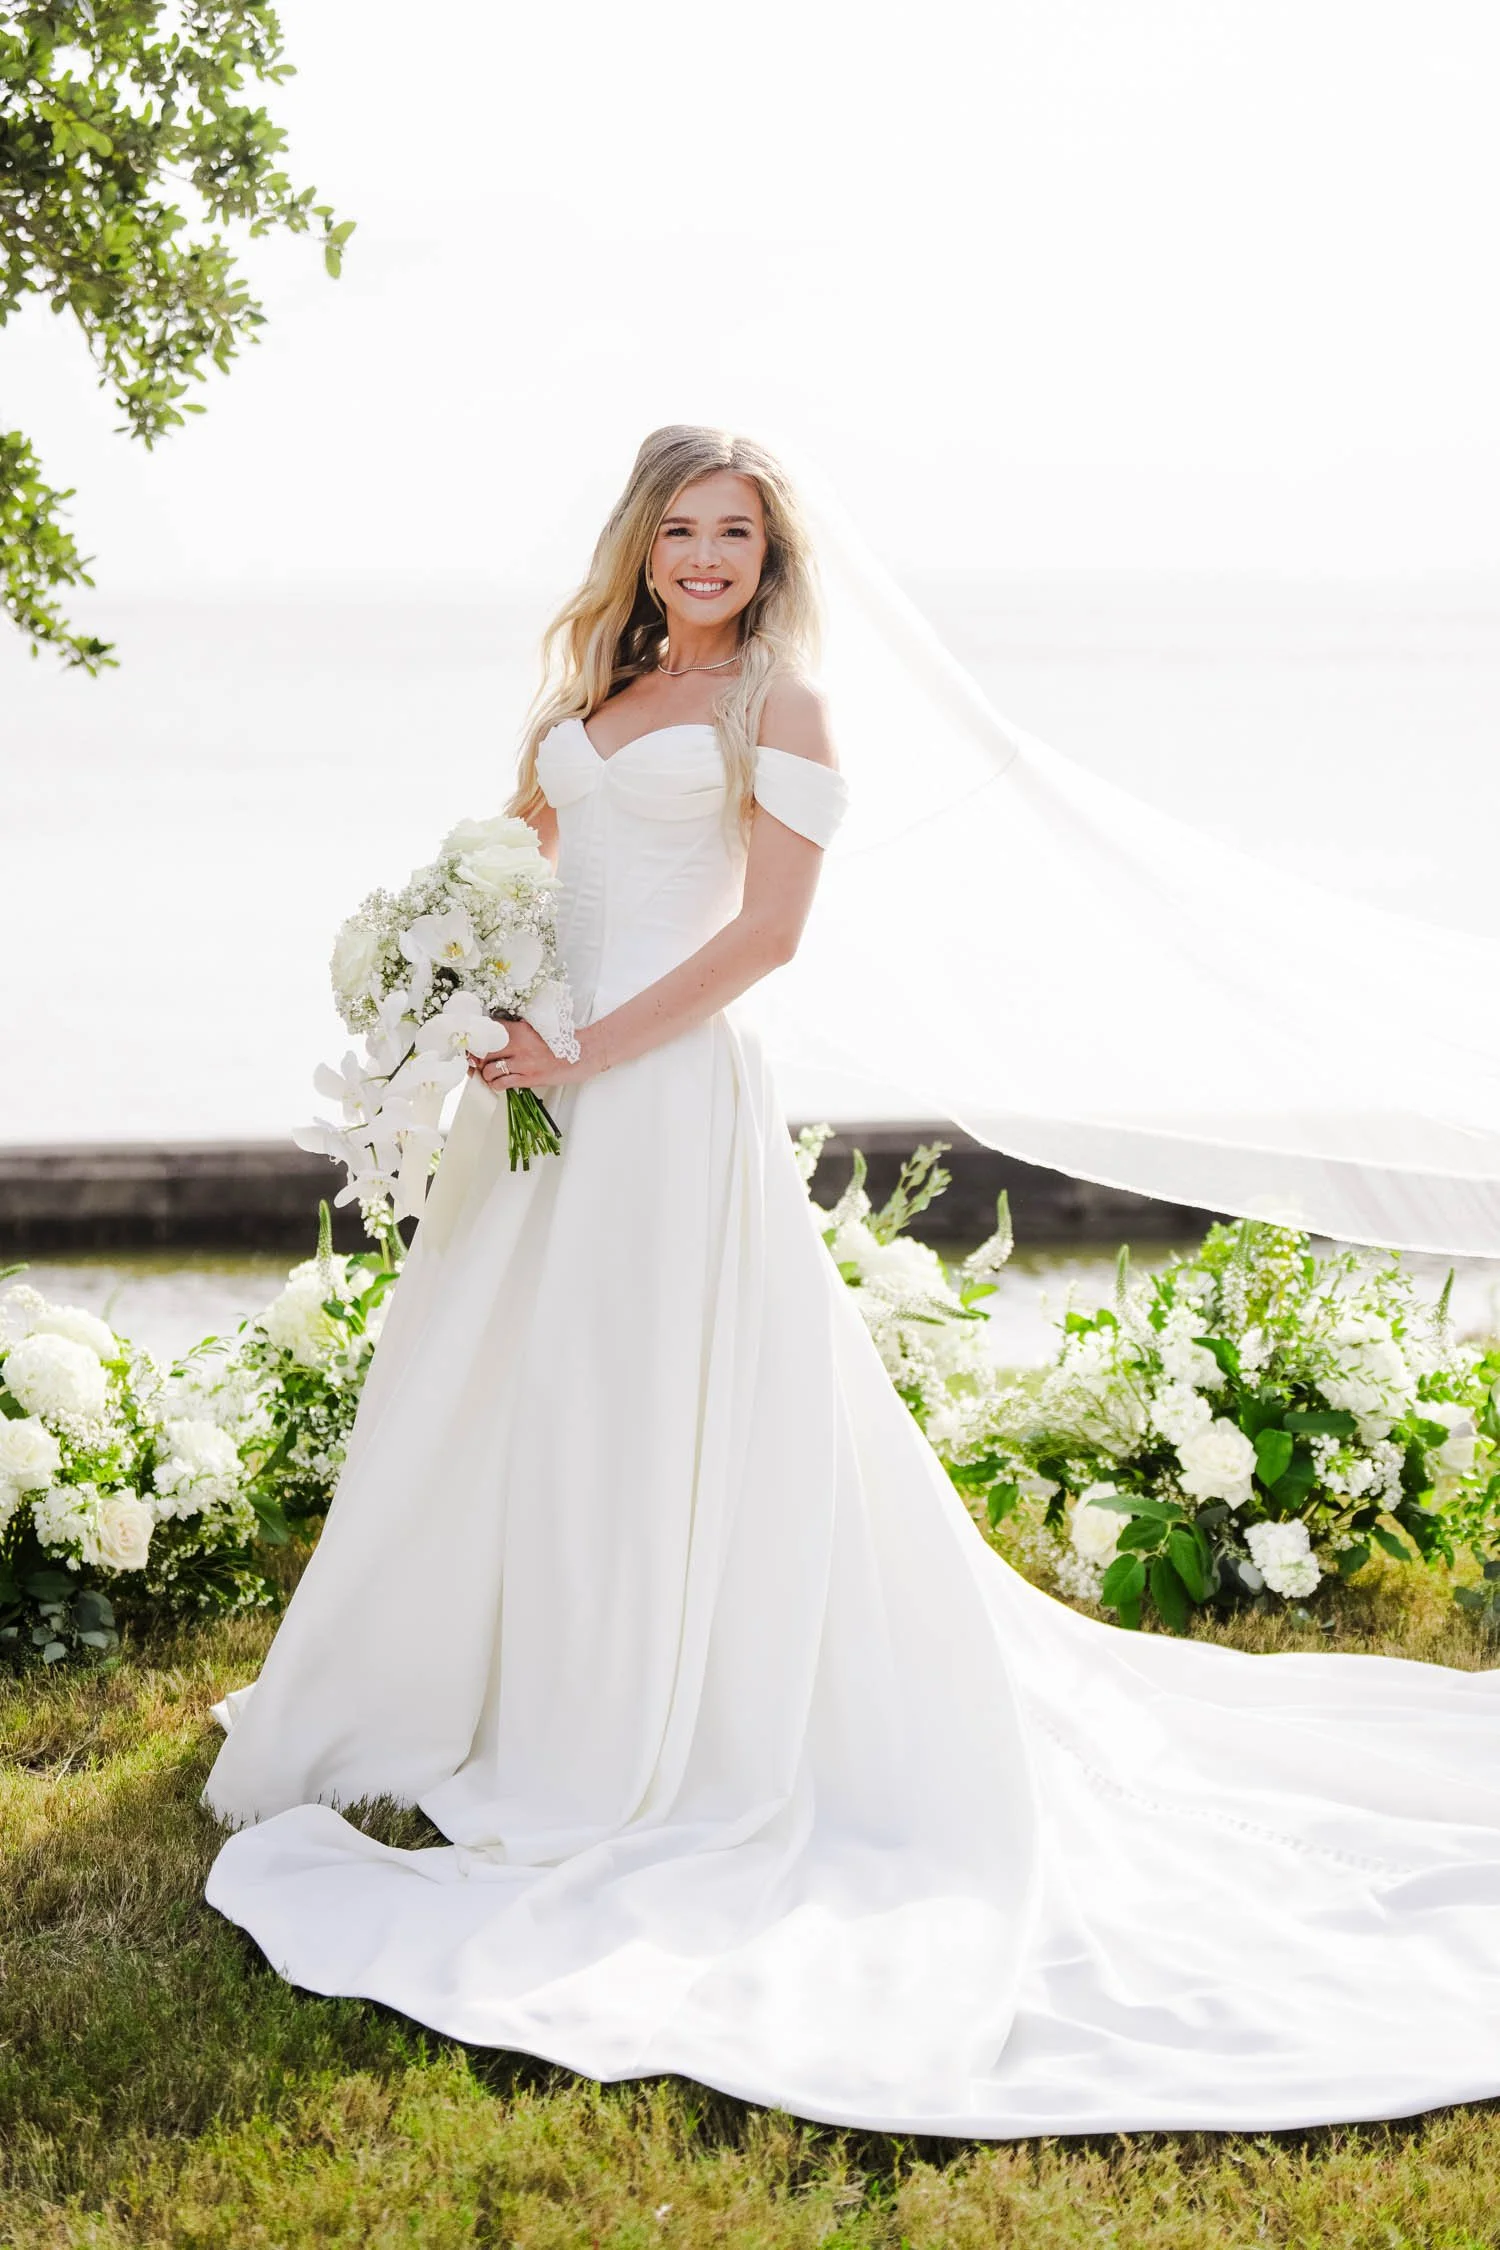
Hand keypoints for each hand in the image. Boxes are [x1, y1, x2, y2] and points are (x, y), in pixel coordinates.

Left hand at [467, 1018, 595, 1092]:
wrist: (583, 1053)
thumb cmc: (561, 1042)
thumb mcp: (536, 1029)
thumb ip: (517, 1031)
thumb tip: (497, 1034)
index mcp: (520, 1030)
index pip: (488, 1033)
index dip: (476, 1040)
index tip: (473, 1045)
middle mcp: (519, 1045)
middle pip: (484, 1052)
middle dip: (476, 1058)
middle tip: (476, 1062)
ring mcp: (524, 1063)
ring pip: (489, 1070)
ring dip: (485, 1073)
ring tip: (489, 1074)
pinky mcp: (529, 1078)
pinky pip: (502, 1083)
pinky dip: (495, 1084)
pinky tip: (498, 1083)